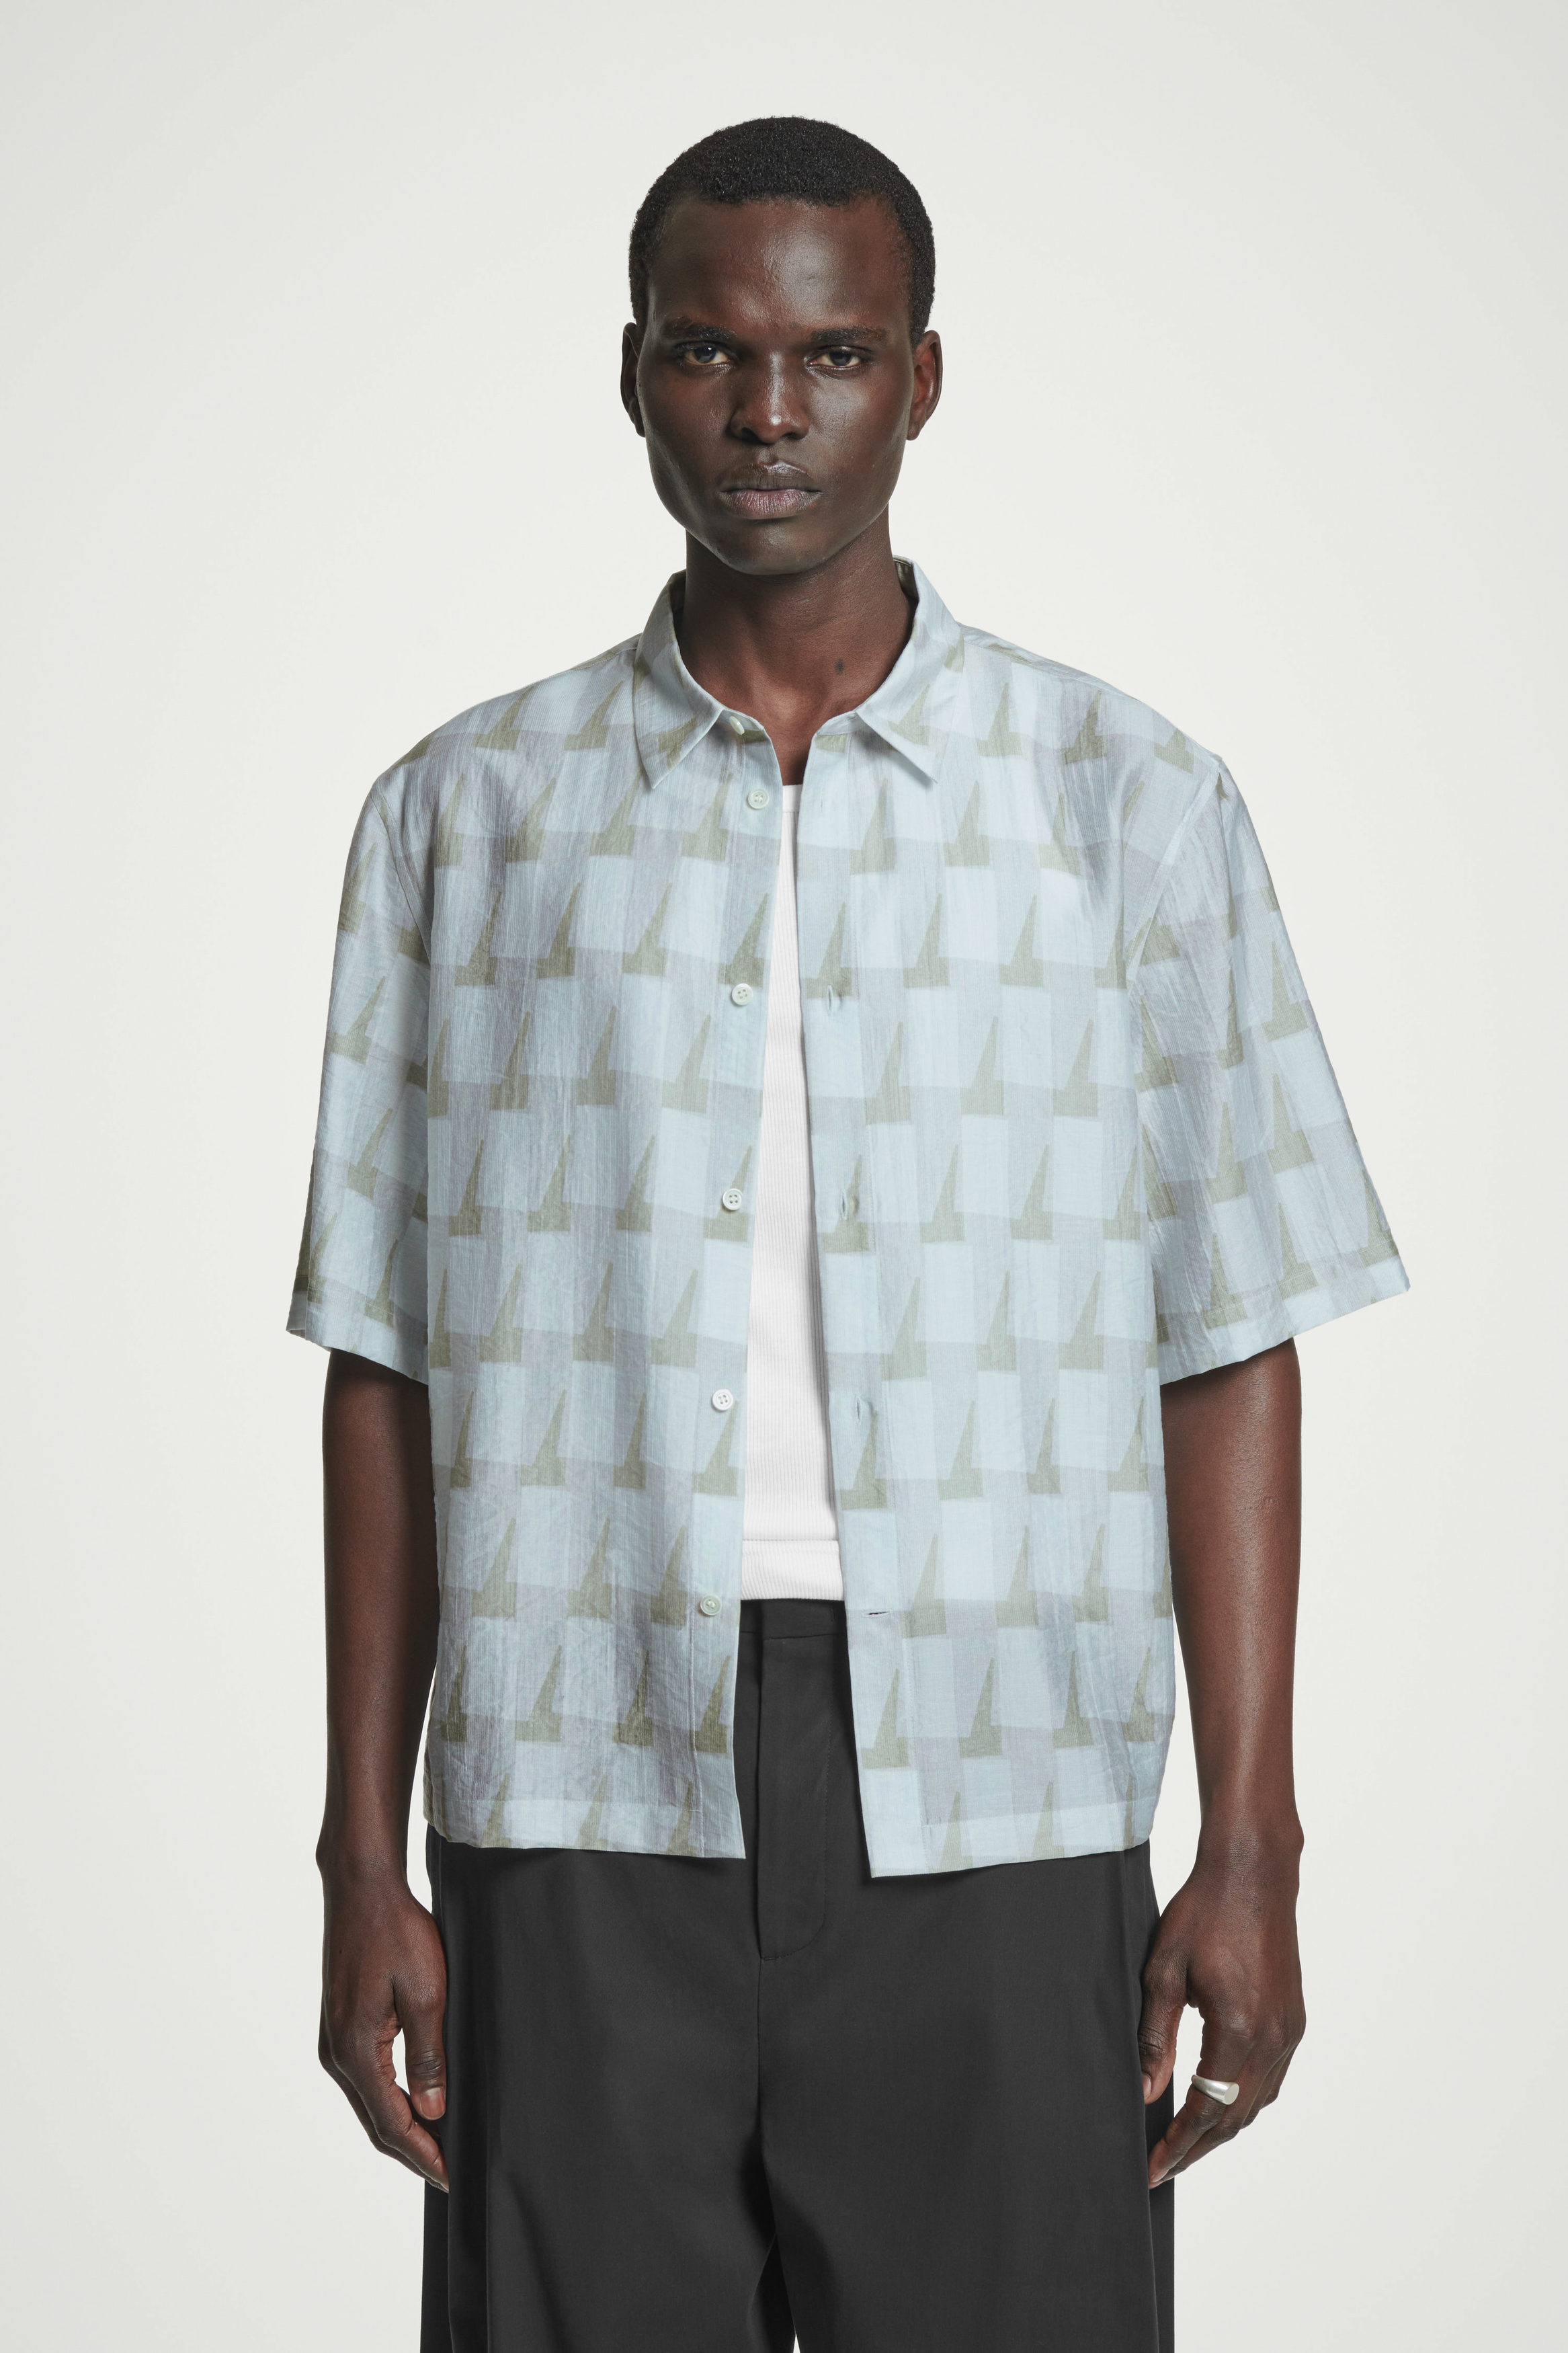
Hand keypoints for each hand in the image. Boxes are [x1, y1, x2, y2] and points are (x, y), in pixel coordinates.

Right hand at [318, 1856, 448, 2189]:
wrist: (362, 1888)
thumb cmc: (397, 1932)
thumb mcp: (426, 1993)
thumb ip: (428, 2057)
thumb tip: (432, 2112)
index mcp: (356, 2050)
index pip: (391, 2123)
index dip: (421, 2154)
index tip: (450, 2176)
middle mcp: (336, 2052)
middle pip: (375, 2121)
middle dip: (411, 2150)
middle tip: (447, 2172)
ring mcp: (333, 2039)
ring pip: (369, 2101)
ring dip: (399, 2126)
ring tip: (436, 2145)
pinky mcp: (340, 2025)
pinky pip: (365, 2078)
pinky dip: (388, 2099)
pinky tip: (413, 2102)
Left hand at [1137, 1835, 1304, 2187]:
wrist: (1254, 1873)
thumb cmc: (1204, 1912)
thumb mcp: (1163, 1971)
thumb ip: (1155, 2037)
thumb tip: (1146, 2090)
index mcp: (1240, 2030)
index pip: (1206, 2110)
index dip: (1177, 2145)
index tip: (1151, 2168)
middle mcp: (1274, 2039)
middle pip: (1234, 2117)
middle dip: (1197, 2148)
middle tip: (1162, 2168)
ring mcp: (1290, 2031)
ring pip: (1256, 2103)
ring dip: (1222, 2129)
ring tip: (1185, 2145)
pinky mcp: (1294, 2019)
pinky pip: (1270, 2078)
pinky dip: (1243, 2102)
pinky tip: (1220, 2104)